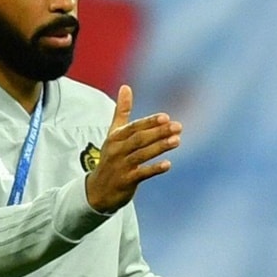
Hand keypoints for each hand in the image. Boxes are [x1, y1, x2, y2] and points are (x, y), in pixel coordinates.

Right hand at [85, 85, 181, 213]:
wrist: (98, 190)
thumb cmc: (111, 158)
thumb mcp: (114, 134)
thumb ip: (122, 112)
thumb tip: (126, 86)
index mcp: (115, 137)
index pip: (134, 127)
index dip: (150, 122)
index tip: (166, 117)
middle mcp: (117, 150)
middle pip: (139, 139)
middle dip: (159, 132)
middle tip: (178, 127)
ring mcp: (121, 166)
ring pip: (141, 155)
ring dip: (159, 147)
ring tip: (177, 141)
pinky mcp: (125, 181)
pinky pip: (141, 174)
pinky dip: (154, 169)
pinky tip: (168, 164)